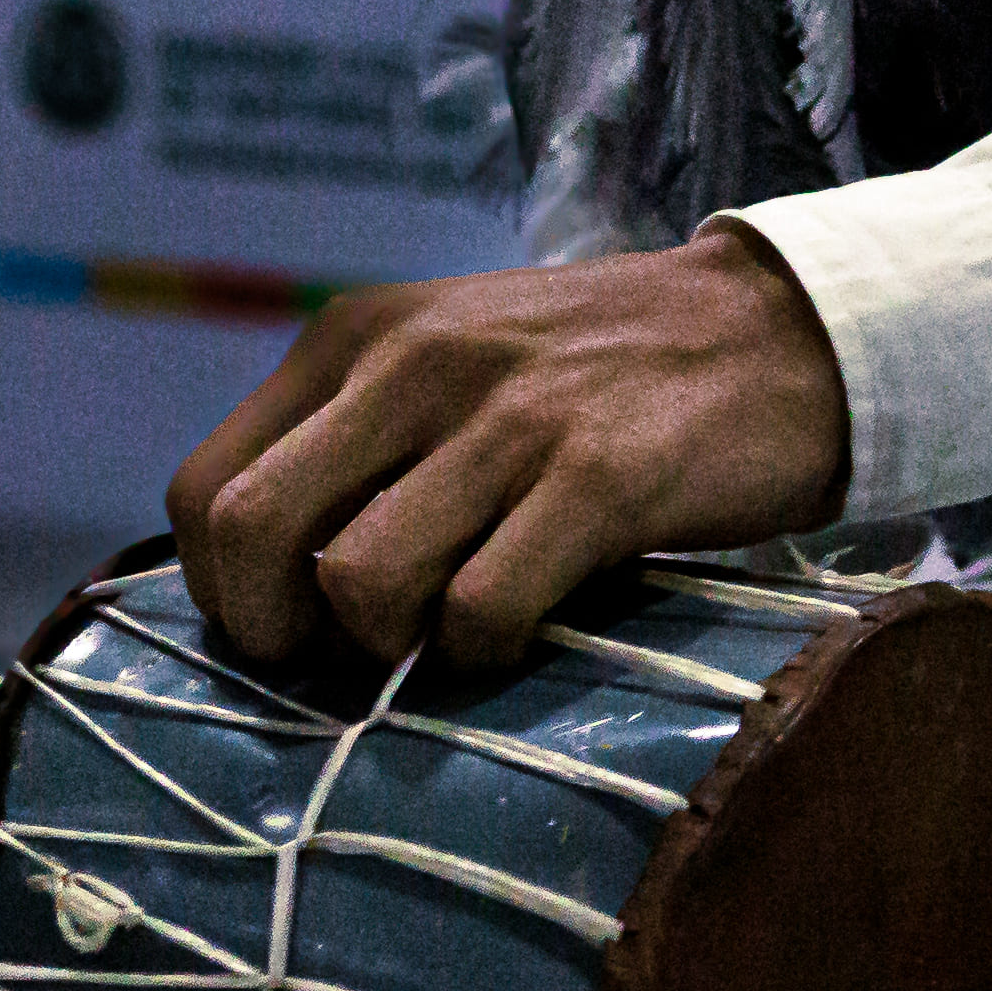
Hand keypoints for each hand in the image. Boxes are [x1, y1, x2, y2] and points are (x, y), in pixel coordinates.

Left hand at [171, 232, 855, 686]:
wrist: (785, 330)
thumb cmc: (607, 369)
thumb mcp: (458, 362)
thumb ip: (362, 440)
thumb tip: (270, 587)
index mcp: (362, 335)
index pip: (206, 489)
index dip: (224, 591)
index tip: (287, 630)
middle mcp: (415, 363)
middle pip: (251, 534)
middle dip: (276, 634)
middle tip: (345, 660)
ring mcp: (507, 418)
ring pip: (359, 582)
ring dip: (392, 646)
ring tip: (451, 634)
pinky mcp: (598, 477)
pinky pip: (482, 610)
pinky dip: (486, 651)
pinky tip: (529, 626)